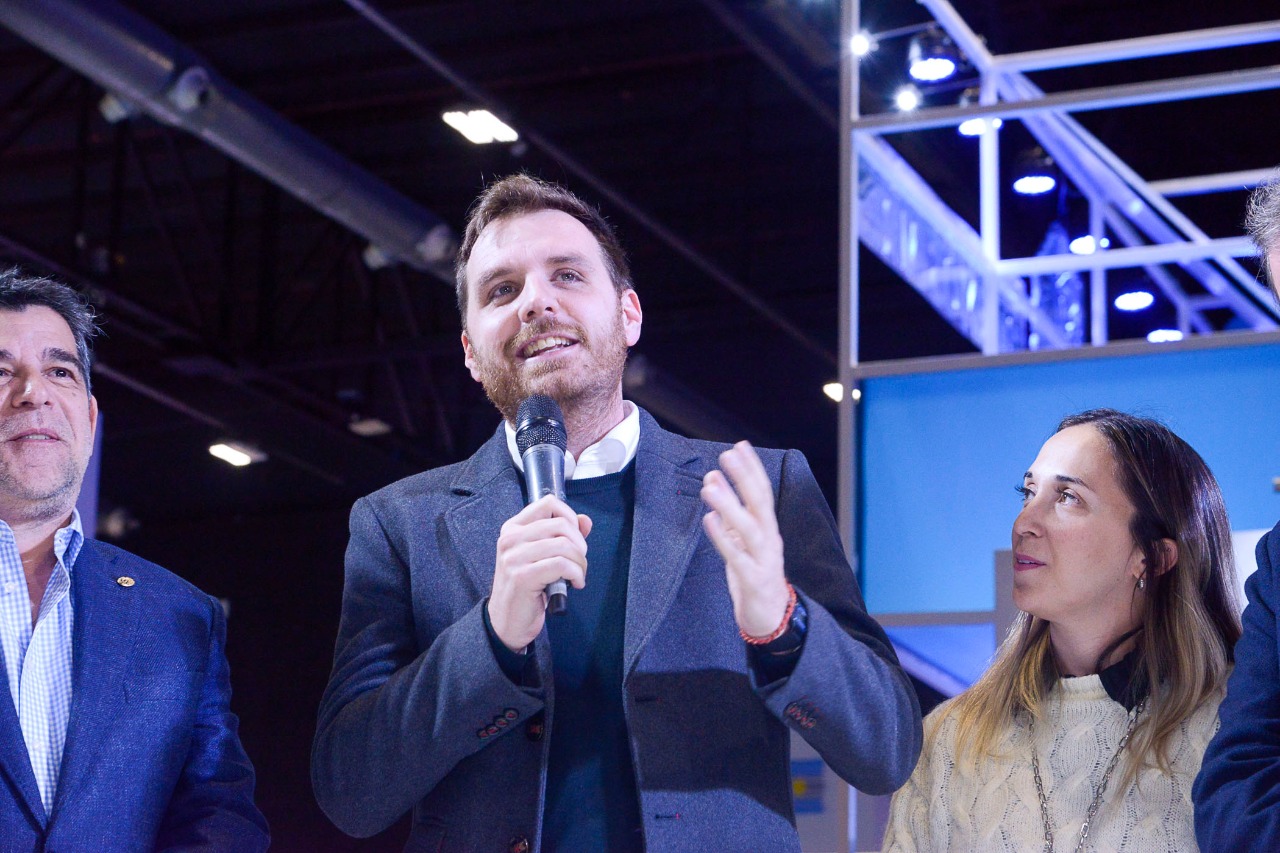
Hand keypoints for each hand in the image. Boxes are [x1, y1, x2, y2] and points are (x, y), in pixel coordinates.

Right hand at [487, 494, 591, 650]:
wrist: (506, 622)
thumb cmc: (526, 589)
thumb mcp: (542, 557)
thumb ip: (563, 536)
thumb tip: (585, 521)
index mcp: (513, 528)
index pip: (548, 504)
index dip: (570, 518)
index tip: (575, 539)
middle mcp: (510, 539)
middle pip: (560, 525)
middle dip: (579, 545)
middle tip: (579, 562)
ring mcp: (514, 557)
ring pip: (564, 545)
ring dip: (580, 562)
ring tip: (578, 575)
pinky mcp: (522, 576)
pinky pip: (562, 565)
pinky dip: (576, 574)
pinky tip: (575, 583)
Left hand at [701, 441, 789, 638]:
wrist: (770, 618)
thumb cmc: (755, 575)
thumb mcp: (743, 541)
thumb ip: (731, 514)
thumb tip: (714, 481)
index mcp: (767, 528)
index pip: (762, 492)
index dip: (752, 469)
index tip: (740, 446)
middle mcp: (769, 539)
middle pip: (760, 503)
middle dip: (744, 478)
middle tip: (727, 455)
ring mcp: (763, 559)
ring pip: (748, 527)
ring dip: (729, 504)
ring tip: (711, 484)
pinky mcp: (752, 579)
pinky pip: (736, 556)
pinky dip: (722, 537)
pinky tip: (709, 520)